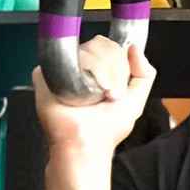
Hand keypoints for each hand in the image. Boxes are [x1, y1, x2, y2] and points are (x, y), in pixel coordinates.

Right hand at [33, 39, 156, 157]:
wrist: (87, 144)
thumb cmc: (107, 129)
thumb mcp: (136, 100)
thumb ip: (144, 73)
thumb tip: (134, 47)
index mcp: (98, 70)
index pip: (110, 46)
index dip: (119, 62)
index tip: (119, 87)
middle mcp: (80, 67)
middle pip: (99, 44)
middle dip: (113, 69)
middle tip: (110, 94)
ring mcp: (61, 69)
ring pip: (84, 50)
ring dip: (100, 73)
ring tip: (98, 95)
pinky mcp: (44, 75)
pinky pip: (62, 58)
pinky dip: (77, 72)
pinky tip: (81, 91)